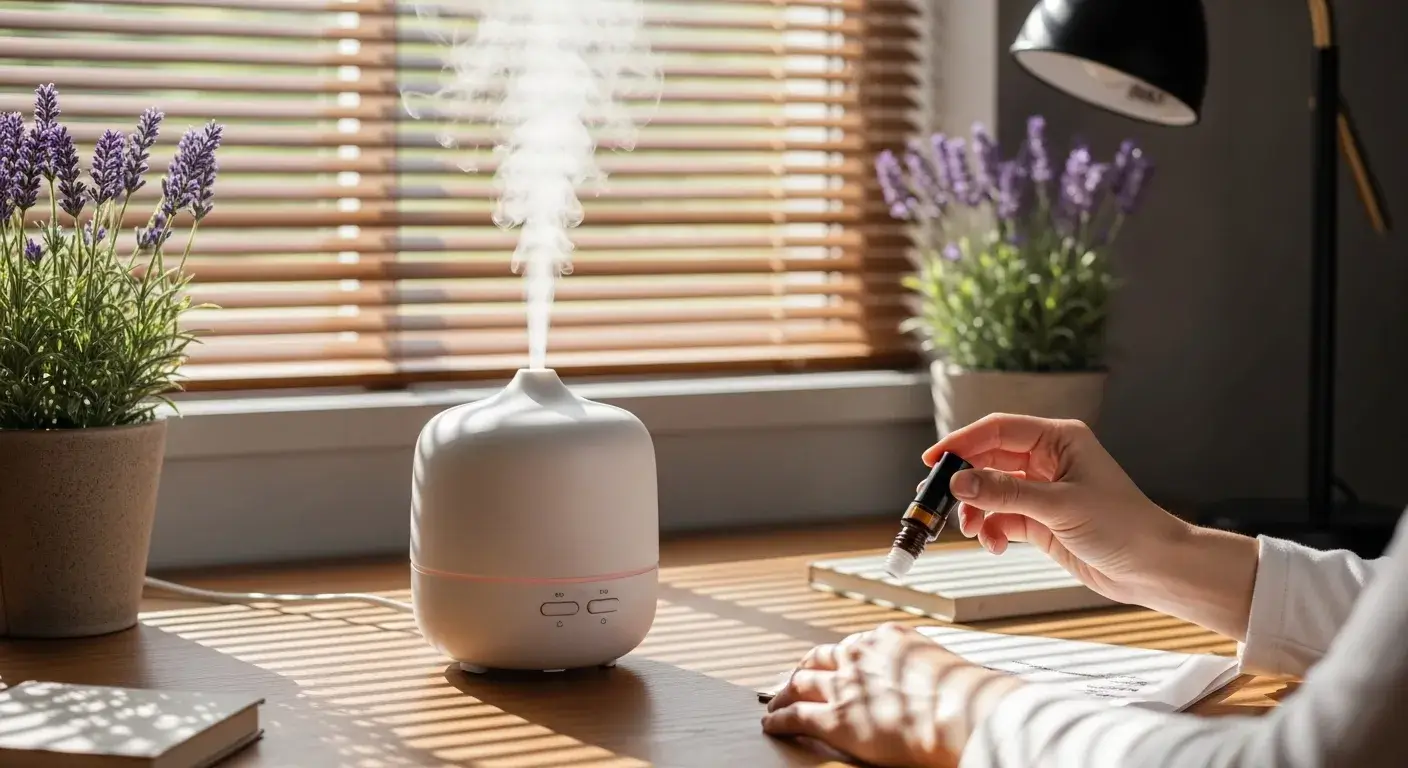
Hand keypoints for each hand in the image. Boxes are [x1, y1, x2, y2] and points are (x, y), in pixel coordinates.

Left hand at [761, 623, 1023, 767]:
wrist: (960, 714)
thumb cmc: (965, 696)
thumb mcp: (942, 667)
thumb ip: (923, 669)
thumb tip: (933, 682)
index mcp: (886, 639)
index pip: (853, 646)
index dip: (839, 658)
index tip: (834, 664)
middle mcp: (859, 656)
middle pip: (820, 659)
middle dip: (806, 669)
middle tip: (796, 678)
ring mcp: (843, 686)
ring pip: (801, 683)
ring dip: (785, 693)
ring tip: (777, 703)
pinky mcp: (834, 718)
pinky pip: (795, 716)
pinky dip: (779, 720)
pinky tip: (772, 725)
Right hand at [923, 413, 1257, 639]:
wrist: (1153, 568)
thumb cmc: (1123, 526)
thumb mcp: (1059, 506)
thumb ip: (1005, 493)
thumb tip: (959, 481)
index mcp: (1058, 439)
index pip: (997, 430)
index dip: (962, 442)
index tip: (933, 461)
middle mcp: (1048, 460)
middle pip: (988, 460)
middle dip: (964, 481)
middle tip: (938, 499)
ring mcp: (1043, 490)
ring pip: (991, 491)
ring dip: (976, 510)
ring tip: (971, 530)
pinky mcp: (1040, 520)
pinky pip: (1001, 517)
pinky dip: (991, 530)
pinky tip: (994, 545)